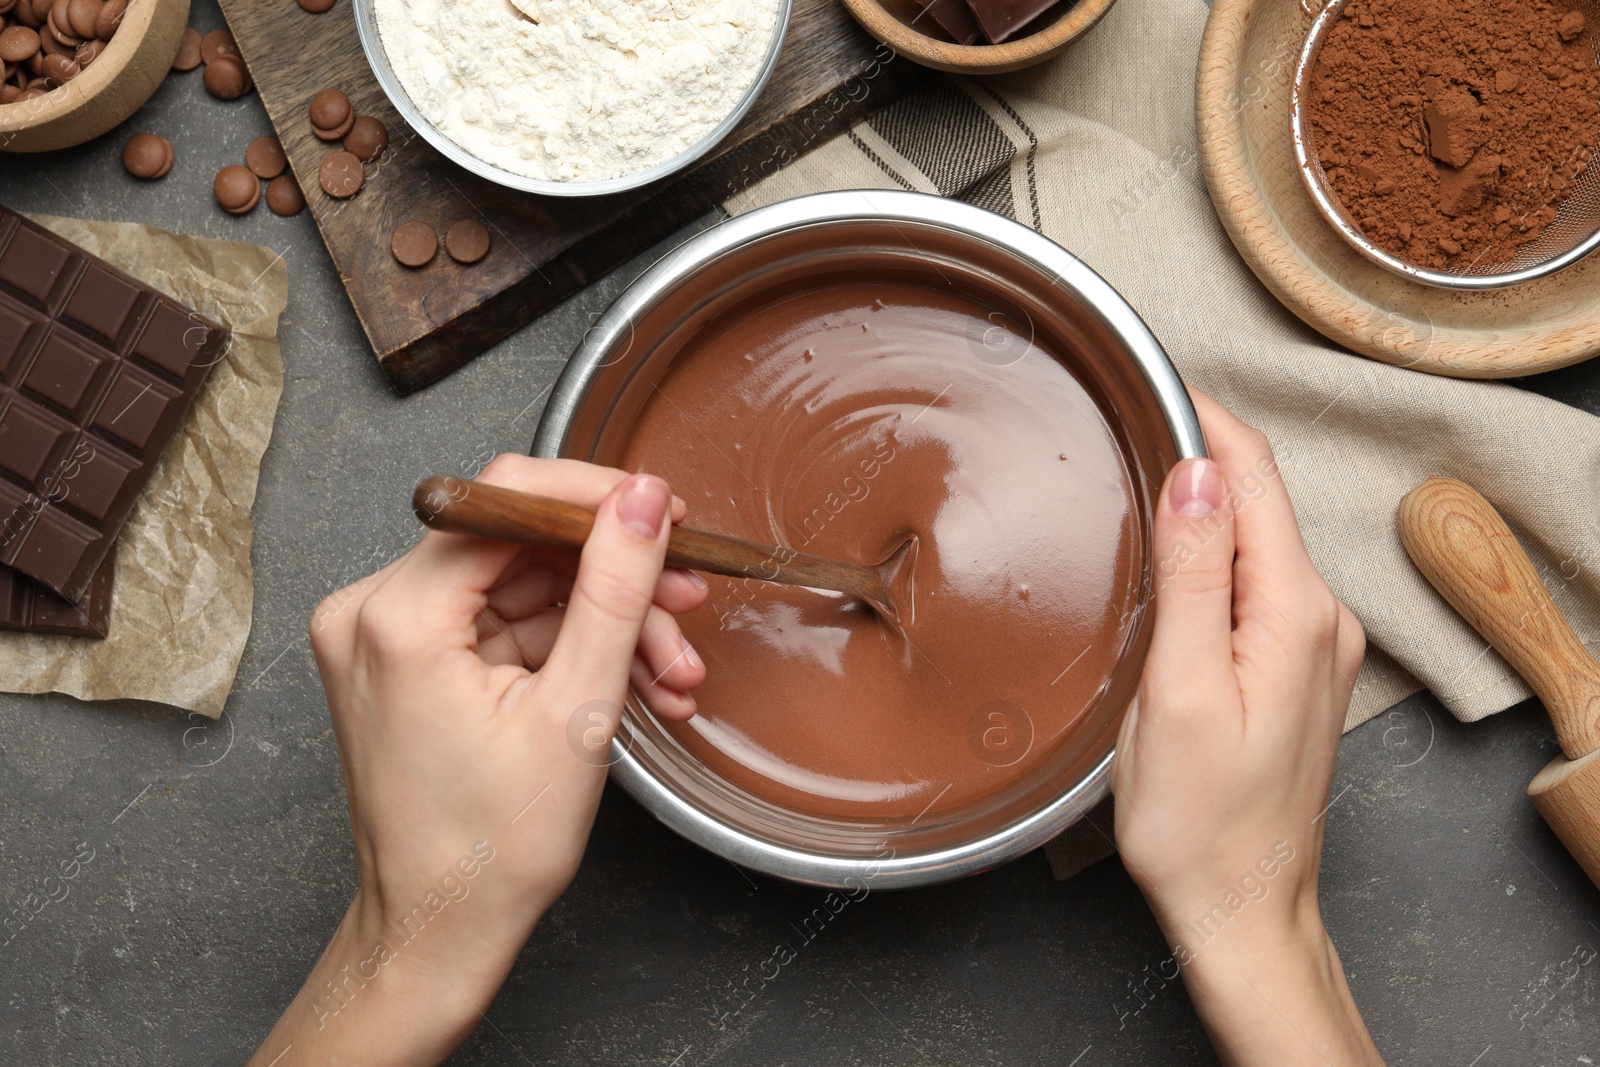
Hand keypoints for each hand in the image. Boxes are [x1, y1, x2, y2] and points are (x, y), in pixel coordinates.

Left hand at [249, 456, 706, 1066]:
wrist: (439, 933)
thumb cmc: (489, 851)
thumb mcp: (576, 710)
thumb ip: (613, 589)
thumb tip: (638, 500)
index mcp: (397, 615)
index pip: (507, 498)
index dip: (597, 499)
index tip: (664, 514)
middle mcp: (372, 612)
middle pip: (520, 547)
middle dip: (615, 582)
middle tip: (685, 606)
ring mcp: (387, 640)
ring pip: (522, 590)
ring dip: (604, 625)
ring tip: (671, 673)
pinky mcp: (408, 664)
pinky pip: (505, 629)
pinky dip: (569, 651)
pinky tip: (632, 683)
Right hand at [1112, 390, 1380, 1063]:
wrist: (1241, 908)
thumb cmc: (1199, 822)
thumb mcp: (1180, 692)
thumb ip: (1195, 576)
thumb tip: (1197, 473)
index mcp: (1294, 612)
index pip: (1252, 474)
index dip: (1201, 413)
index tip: (1145, 374)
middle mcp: (1322, 618)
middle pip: (1257, 498)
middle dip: (1196, 446)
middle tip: (1122, 411)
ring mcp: (1315, 644)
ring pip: (1255, 538)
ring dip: (1202, 498)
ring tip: (1133, 470)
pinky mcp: (1298, 668)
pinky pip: (1256, 580)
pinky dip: (1213, 549)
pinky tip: (1168, 554)